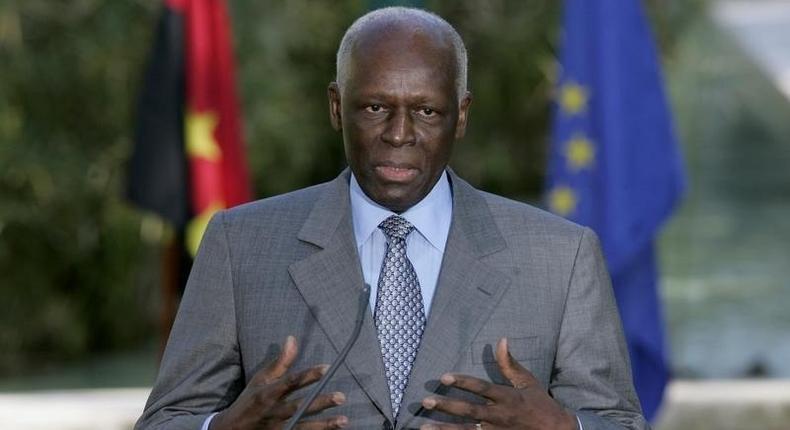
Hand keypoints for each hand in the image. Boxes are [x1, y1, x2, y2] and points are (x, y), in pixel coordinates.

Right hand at [210, 336, 347, 429]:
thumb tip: (292, 338)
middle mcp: (272, 412)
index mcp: (267, 394)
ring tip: (344, 421)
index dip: (308, 375)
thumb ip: (280, 361)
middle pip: (299, 407)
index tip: (327, 367)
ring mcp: (277, 429)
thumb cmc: (249, 401)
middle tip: (341, 397)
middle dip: (320, 403)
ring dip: (324, 425)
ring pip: (303, 427)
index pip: (290, 382)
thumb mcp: (260, 379)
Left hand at [420, 338, 576, 429]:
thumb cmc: (540, 404)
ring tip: (424, 427)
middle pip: (469, 411)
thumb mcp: (528, 382)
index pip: (482, 388)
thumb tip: (501, 340)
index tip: (444, 377)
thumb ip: (510, 364)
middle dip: (447, 407)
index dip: (463, 382)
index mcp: (507, 398)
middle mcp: (500, 416)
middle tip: (426, 402)